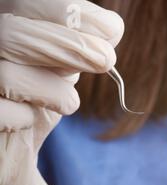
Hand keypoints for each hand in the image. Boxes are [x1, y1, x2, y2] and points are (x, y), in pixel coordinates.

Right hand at [0, 0, 123, 184]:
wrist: (13, 144)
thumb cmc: (38, 97)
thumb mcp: (62, 67)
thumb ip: (79, 45)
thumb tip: (112, 27)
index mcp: (2, 22)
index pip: (26, 3)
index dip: (69, 12)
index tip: (112, 30)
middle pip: (10, 32)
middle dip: (67, 45)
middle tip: (107, 60)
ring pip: (5, 74)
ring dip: (53, 89)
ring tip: (71, 103)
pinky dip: (26, 116)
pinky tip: (33, 118)